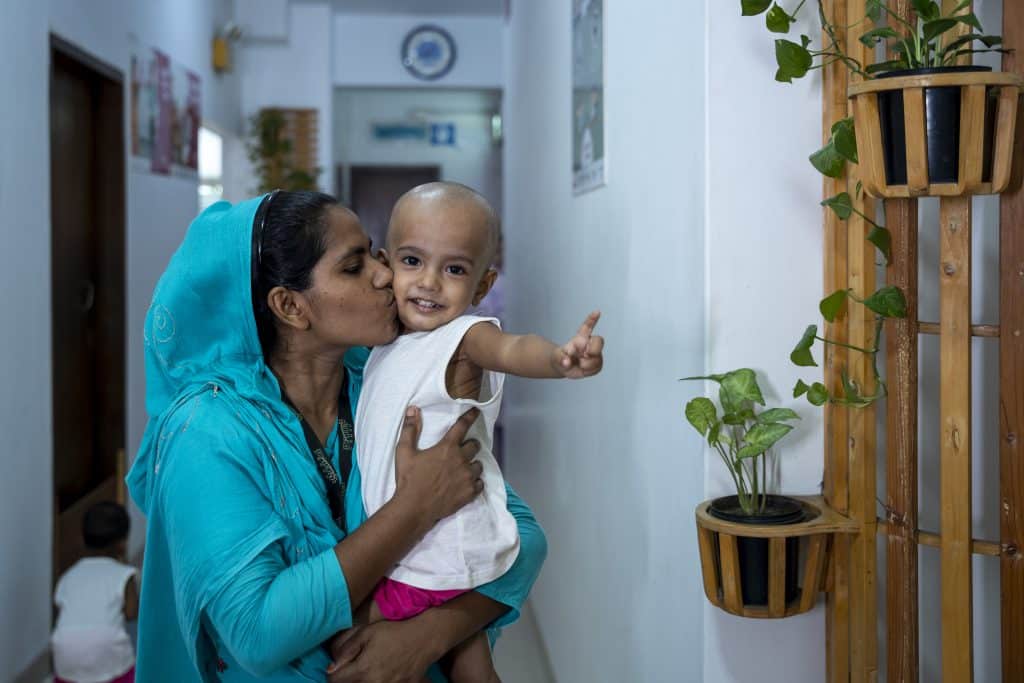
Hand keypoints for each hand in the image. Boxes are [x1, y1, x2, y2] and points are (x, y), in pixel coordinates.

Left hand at [326, 619, 436, 682]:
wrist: (424, 638)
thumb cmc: (394, 632)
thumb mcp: (367, 633)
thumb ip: (347, 650)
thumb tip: (331, 668)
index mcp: (363, 668)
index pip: (335, 680)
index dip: (333, 674)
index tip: (337, 668)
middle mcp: (374, 682)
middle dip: (349, 680)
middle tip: (356, 668)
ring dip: (364, 682)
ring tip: (370, 671)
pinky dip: (382, 682)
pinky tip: (385, 675)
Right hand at [393, 406, 483, 524]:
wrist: (414, 508)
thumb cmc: (408, 479)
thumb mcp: (404, 452)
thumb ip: (409, 429)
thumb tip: (413, 410)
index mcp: (447, 448)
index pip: (462, 426)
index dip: (470, 416)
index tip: (477, 411)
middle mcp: (461, 460)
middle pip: (475, 446)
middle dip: (470, 445)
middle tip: (462, 450)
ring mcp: (467, 477)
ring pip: (479, 465)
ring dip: (472, 464)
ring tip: (463, 468)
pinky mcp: (470, 493)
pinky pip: (480, 483)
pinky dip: (475, 482)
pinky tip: (467, 483)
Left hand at [552, 310, 604, 378]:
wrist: (564, 366)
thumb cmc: (561, 357)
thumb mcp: (556, 356)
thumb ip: (560, 358)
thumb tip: (566, 362)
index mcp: (580, 337)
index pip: (587, 327)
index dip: (592, 319)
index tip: (597, 312)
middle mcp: (589, 344)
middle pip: (599, 341)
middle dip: (594, 348)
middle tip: (586, 354)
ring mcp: (595, 354)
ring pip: (597, 357)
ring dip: (587, 363)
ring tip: (578, 363)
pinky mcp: (597, 364)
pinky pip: (597, 367)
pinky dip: (588, 369)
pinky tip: (582, 368)